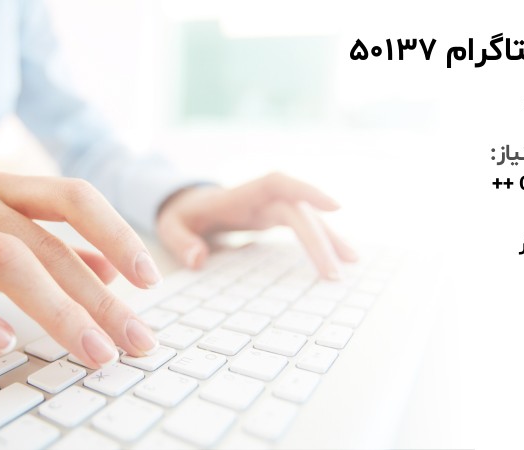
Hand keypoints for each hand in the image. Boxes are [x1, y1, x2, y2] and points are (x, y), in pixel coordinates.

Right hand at [0, 173, 160, 366]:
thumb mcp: (19, 246)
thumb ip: (65, 254)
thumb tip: (115, 273)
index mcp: (10, 190)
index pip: (74, 197)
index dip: (117, 233)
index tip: (150, 279)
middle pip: (45, 244)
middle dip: (96, 298)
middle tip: (130, 338)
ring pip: (1, 259)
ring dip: (53, 309)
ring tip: (87, 348)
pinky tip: (2, 342)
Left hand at [156, 172, 357, 277]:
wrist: (187, 204)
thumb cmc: (182, 214)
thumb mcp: (170, 226)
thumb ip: (180, 241)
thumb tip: (198, 259)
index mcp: (241, 194)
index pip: (279, 184)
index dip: (307, 191)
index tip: (336, 207)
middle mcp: (263, 197)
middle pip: (299, 211)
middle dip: (320, 239)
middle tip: (335, 273)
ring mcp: (272, 207)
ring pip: (309, 218)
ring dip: (331, 238)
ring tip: (353, 262)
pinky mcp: (277, 218)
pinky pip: (305, 226)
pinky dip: (322, 241)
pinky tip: (340, 258)